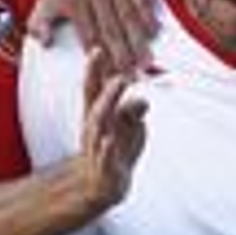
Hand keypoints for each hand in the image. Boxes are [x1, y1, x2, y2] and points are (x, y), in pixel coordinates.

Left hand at [28, 0, 157, 73]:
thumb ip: (39, 22)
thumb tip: (44, 42)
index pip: (89, 37)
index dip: (101, 60)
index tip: (109, 79)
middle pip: (110, 29)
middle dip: (123, 56)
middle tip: (132, 78)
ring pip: (127, 16)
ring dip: (138, 41)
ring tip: (147, 63)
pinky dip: (148, 15)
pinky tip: (153, 33)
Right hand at [77, 45, 147, 210]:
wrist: (100, 186)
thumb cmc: (115, 150)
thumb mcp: (127, 129)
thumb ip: (132, 112)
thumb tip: (143, 100)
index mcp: (98, 115)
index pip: (93, 89)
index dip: (94, 70)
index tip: (98, 48)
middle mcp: (95, 129)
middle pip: (97, 103)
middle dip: (107, 85)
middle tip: (118, 68)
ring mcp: (97, 148)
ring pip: (99, 126)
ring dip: (107, 104)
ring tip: (117, 85)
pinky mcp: (105, 169)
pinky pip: (104, 157)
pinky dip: (106, 148)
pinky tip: (109, 139)